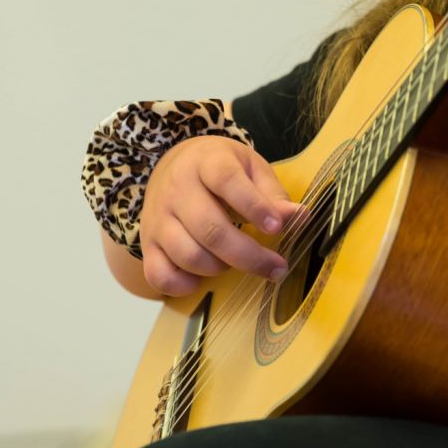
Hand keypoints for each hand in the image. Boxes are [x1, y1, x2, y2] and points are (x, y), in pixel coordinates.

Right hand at [139, 135, 302, 296]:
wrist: (173, 164)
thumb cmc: (219, 169)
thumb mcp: (249, 168)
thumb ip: (272, 193)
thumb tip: (299, 217)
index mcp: (206, 163)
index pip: (226, 181)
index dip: (253, 206)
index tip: (277, 228)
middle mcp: (177, 189)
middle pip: (210, 229)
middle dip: (249, 255)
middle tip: (276, 268)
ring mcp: (159, 218)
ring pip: (188, 255)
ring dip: (220, 268)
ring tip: (236, 261)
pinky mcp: (148, 243)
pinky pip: (159, 274)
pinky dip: (183, 285)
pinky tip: (202, 278)